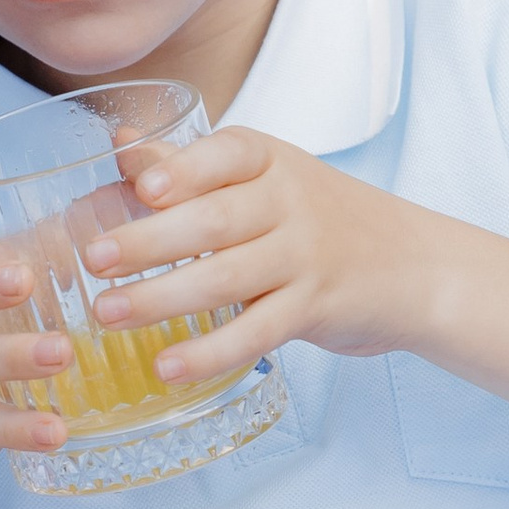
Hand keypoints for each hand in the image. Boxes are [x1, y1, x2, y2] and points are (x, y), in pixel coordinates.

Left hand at [77, 129, 449, 390]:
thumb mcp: (266, 179)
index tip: (142, 187)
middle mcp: (290, 201)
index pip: (225, 154)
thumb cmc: (321, 218)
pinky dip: (209, 352)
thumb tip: (119, 143)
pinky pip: (256, 332)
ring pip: (228, 277)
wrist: (414, 266)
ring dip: (163, 297)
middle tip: (93, 260)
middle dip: (149, 240)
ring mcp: (306, 256)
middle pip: (215, 219)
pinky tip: (166, 365)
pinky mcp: (315, 309)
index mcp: (269, 160)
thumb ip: (193, 166)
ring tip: (107, 314)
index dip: (184, 170)